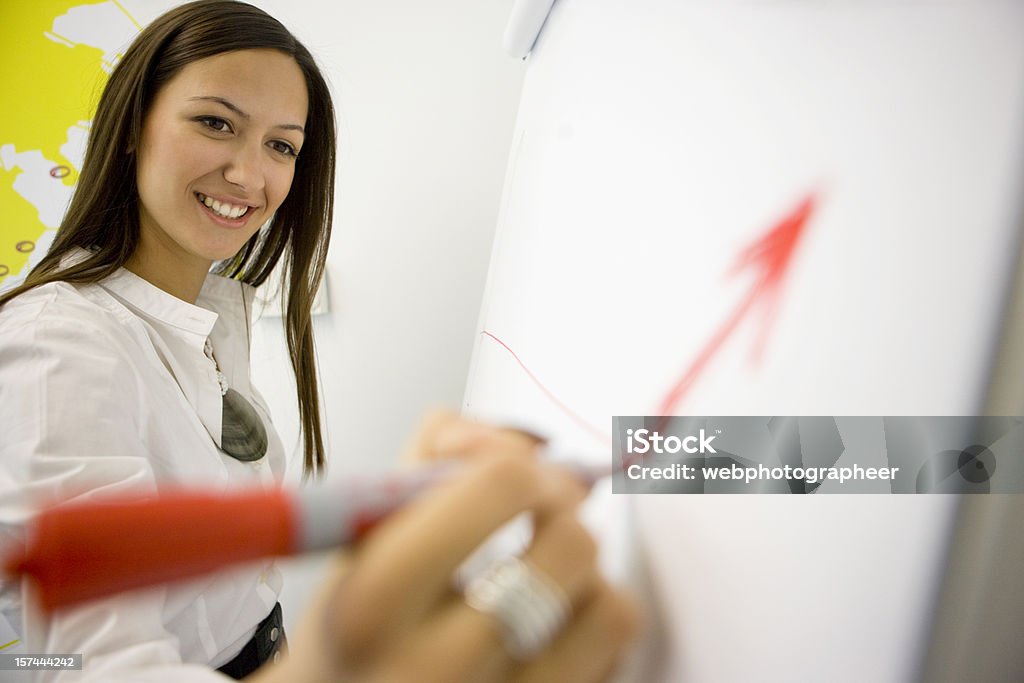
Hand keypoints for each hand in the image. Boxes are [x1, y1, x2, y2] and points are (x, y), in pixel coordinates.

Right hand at [253, 420, 638, 682]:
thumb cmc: (356, 629)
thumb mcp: (359, 538)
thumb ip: (431, 460)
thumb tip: (520, 440)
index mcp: (376, 602)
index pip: (499, 486)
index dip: (526, 462)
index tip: (520, 471)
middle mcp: (436, 669)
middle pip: (571, 544)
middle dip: (561, 513)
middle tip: (539, 517)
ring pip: (610, 605)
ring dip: (587, 577)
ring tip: (544, 580)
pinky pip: (615, 655)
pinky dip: (594, 626)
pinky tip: (553, 626)